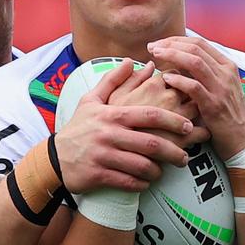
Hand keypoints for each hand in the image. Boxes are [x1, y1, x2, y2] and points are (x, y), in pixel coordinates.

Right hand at [55, 59, 206, 193]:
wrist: (55, 156)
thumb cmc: (79, 126)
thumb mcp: (91, 100)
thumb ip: (113, 80)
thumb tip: (131, 60)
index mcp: (113, 114)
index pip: (150, 115)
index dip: (173, 120)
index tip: (188, 127)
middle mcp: (110, 134)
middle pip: (152, 143)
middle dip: (174, 152)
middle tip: (185, 157)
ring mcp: (104, 155)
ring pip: (143, 165)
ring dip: (159, 170)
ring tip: (166, 170)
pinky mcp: (99, 175)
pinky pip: (129, 182)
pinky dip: (142, 184)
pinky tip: (147, 182)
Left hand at [147, 36, 244, 160]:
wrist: (241, 139)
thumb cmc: (224, 113)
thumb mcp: (218, 86)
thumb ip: (203, 71)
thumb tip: (178, 56)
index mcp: (226, 65)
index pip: (199, 42)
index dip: (176, 40)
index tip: (158, 43)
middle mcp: (226, 73)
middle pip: (195, 48)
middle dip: (170, 45)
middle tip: (151, 47)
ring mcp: (221, 88)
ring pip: (195, 62)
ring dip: (172, 56)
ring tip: (155, 56)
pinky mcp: (214, 105)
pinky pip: (194, 87)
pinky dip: (178, 80)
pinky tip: (165, 78)